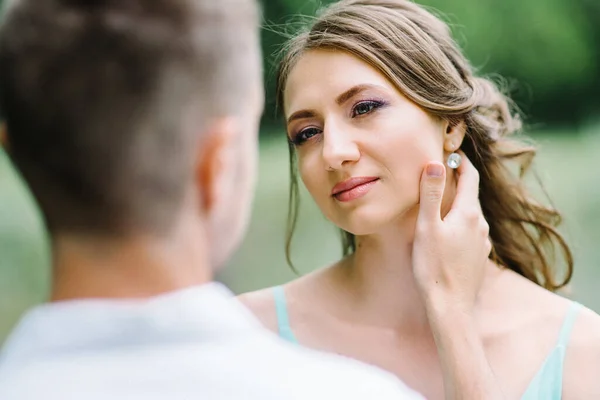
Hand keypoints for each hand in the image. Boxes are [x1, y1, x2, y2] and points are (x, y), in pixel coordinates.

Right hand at [412, 151, 490, 315]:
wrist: (451, 306)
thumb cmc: (433, 266)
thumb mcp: (427, 227)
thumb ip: (431, 194)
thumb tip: (436, 163)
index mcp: (468, 213)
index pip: (470, 177)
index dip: (461, 162)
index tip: (451, 152)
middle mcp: (481, 224)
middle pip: (470, 195)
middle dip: (457, 182)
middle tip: (440, 173)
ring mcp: (482, 241)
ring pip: (470, 214)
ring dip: (457, 204)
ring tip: (439, 204)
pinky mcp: (479, 256)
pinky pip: (471, 232)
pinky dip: (459, 224)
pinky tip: (446, 233)